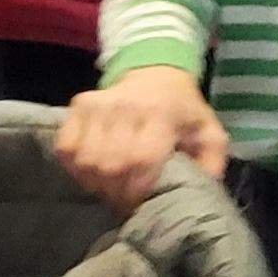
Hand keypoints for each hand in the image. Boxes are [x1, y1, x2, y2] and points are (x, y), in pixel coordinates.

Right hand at [55, 66, 224, 212]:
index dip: (137, 189)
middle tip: (124, 198)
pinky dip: (76, 167)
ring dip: (95, 182)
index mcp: (161, 113)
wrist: (156, 74)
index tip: (140, 202)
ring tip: (110, 185)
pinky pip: (65, 149)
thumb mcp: (208, 132)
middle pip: (109, 165)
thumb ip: (211, 161)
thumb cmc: (183, 111)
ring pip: (85, 161)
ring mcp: (98, 104)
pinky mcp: (78, 105)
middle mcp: (126, 106)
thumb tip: (201, 189)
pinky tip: (93, 170)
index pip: (140, 160)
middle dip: (116, 191)